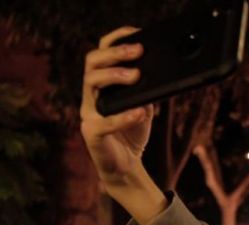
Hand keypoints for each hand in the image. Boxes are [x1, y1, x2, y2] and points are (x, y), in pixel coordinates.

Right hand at [79, 26, 166, 224]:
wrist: (126, 166)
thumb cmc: (132, 132)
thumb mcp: (144, 106)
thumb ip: (147, 90)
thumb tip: (160, 73)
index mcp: (102, 86)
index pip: (101, 54)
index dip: (115, 41)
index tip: (135, 34)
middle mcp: (91, 96)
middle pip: (92, 63)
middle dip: (115, 53)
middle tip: (138, 51)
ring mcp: (89, 114)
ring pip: (91, 84)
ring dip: (114, 76)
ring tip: (135, 75)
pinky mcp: (92, 134)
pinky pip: (103, 122)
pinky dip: (123, 116)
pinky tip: (139, 112)